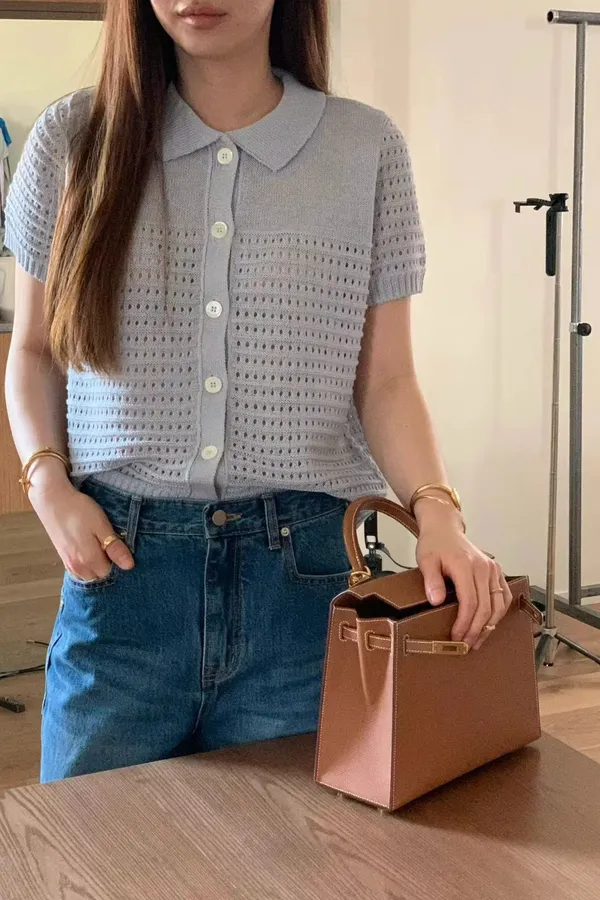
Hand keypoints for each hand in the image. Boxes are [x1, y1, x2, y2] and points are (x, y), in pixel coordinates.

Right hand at [28, 471, 134, 581]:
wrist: (53, 500)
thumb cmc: (80, 510)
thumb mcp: (101, 526)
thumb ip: (114, 548)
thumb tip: (129, 566)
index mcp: (89, 561)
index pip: (110, 572)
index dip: (116, 561)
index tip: (117, 546)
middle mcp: (77, 568)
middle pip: (99, 576)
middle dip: (106, 565)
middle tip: (107, 544)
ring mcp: (68, 564)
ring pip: (88, 575)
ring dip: (95, 566)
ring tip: (97, 545)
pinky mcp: (62, 558)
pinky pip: (79, 571)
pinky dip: (86, 565)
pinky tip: (88, 549)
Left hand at [415, 504, 511, 650]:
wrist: (444, 529)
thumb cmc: (434, 544)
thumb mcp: (426, 560)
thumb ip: (431, 580)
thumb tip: (436, 601)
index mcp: (466, 566)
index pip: (470, 602)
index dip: (464, 624)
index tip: (456, 637)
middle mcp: (484, 568)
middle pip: (486, 607)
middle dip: (476, 630)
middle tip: (467, 645)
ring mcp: (493, 569)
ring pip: (498, 604)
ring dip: (490, 625)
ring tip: (478, 640)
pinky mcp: (496, 571)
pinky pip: (504, 596)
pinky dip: (499, 612)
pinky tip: (490, 624)